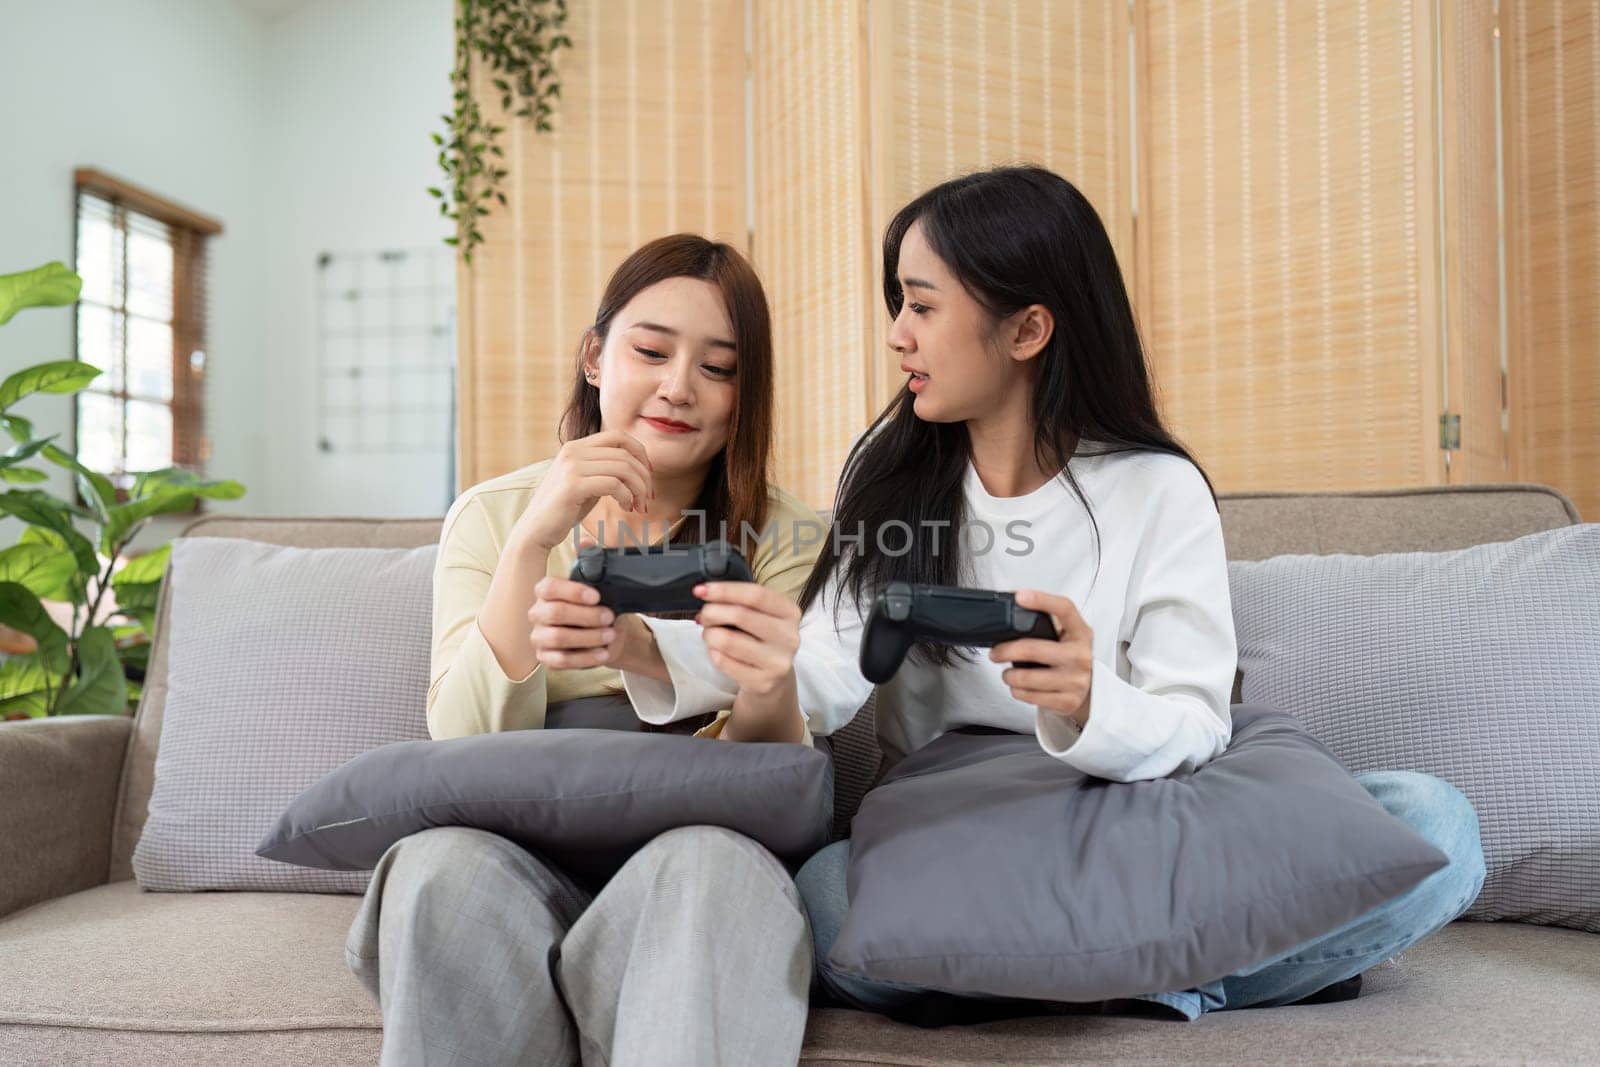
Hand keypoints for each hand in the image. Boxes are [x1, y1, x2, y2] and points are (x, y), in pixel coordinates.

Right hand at [516, 430, 654, 552]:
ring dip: (638, 489)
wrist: (536, 531)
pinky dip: (627, 496)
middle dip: (644, 476)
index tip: (647, 476)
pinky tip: (626, 507)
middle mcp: (573, 451)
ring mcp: (572, 466)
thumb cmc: (564, 509)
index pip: (619, 436)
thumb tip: (636, 465)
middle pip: (626, 453)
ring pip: (623, 468)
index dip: (640, 453)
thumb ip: (603, 468)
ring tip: (638, 506)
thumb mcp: (586, 481)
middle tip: (647, 498)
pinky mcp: (573, 485)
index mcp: (576, 446)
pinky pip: (614, 484)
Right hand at [526, 573, 648, 671]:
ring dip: (588, 637)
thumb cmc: (598, 605)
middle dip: (586, 616)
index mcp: (545, 591)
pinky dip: (586, 658)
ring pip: (557, 638)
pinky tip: (603, 652)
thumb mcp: (598, 582)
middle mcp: (537, 613)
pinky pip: (561, 661)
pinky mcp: (546, 659)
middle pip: (554, 613)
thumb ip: (590, 561)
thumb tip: (586, 541)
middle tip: (608, 616)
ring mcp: (539, 637)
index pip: (549, 587)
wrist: (607, 633)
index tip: (597, 596)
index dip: (573, 591)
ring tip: (610, 634)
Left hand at [692, 580, 801, 697]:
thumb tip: (704, 592)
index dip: (725, 590)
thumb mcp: (761, 615)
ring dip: (709, 634)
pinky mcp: (762, 682)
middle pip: (740, 615)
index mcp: (790, 612)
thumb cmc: (760, 639)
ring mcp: (777, 662)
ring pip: (727, 640)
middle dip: (712, 612)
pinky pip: (723, 662)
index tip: (701, 590)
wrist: (774, 679)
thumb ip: (740, 601)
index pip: (756, 595)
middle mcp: (789, 636)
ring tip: (709, 635)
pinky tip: (717, 652)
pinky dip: (713, 653)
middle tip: (703, 616)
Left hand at [991, 588, 1094, 726]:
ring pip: (1026, 677)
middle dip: (1005, 651)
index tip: (1020, 596)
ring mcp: (1075, 680)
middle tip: (996, 652)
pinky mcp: (1067, 701)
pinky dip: (1017, 691)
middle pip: (1032, 649)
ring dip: (1009, 675)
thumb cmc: (1069, 658)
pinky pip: (1029, 696)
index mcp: (1080, 632)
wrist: (1089, 690)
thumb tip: (1012, 599)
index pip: (1064, 609)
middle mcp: (1080, 655)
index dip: (1042, 600)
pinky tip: (1020, 686)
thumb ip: (1044, 621)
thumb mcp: (1065, 636)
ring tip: (1009, 673)